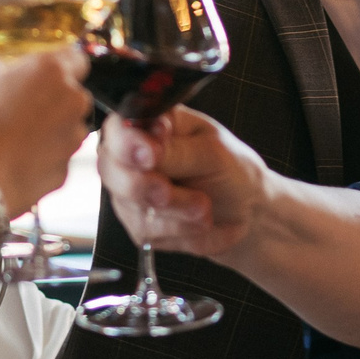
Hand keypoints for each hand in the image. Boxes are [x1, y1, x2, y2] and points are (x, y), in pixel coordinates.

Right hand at [0, 47, 89, 209]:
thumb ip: (7, 78)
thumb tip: (5, 75)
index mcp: (51, 71)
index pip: (74, 58)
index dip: (57, 70)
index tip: (41, 80)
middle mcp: (71, 100)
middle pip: (72, 97)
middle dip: (53, 105)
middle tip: (18, 115)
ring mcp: (72, 137)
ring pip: (67, 130)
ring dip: (49, 134)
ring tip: (12, 144)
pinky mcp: (67, 170)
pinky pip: (58, 160)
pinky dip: (43, 161)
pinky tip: (15, 163)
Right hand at [98, 108, 271, 257]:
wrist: (248, 214)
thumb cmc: (233, 172)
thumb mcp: (213, 153)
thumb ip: (178, 149)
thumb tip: (149, 139)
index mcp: (151, 126)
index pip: (118, 128)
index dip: (127, 144)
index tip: (151, 156)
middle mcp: (133, 158)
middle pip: (111, 170)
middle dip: (143, 186)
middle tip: (170, 192)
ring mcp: (132, 192)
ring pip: (131, 205)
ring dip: (174, 212)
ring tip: (205, 208)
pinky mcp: (139, 224)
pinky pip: (147, 232)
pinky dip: (180, 230)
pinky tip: (199, 223)